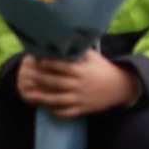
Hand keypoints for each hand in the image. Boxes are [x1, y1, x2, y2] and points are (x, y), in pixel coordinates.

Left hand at [14, 51, 137, 116]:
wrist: (121, 87)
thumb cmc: (103, 68)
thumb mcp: (93, 57)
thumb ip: (77, 49)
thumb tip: (63, 35)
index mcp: (81, 70)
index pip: (61, 66)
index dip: (47, 63)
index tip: (36, 60)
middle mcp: (80, 85)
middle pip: (56, 83)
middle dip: (40, 79)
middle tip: (27, 75)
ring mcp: (81, 98)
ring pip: (58, 100)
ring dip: (42, 98)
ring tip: (29, 94)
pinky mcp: (83, 109)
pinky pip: (67, 112)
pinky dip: (55, 111)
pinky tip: (45, 107)